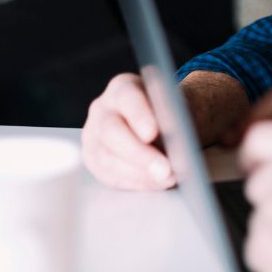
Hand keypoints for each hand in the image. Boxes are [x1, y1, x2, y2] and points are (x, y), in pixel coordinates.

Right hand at [81, 73, 175, 190]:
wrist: (162, 121)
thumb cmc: (170, 111)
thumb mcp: (178, 105)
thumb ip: (177, 117)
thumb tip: (179, 140)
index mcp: (122, 87)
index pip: (127, 98)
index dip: (139, 115)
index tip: (152, 132)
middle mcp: (102, 109)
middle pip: (112, 132)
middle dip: (140, 154)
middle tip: (164, 169)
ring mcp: (93, 135)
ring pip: (108, 158)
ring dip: (139, 174)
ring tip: (166, 179)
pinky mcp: (92, 158)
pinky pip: (109, 175)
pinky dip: (134, 182)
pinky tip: (154, 184)